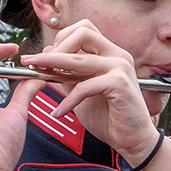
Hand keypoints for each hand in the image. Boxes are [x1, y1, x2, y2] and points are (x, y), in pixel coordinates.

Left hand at [20, 21, 159, 161]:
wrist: (133, 140)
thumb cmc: (110, 118)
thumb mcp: (82, 92)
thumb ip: (68, 76)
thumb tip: (46, 59)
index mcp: (110, 54)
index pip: (84, 29)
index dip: (62, 39)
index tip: (45, 56)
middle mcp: (118, 55)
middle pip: (83, 32)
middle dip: (57, 46)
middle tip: (40, 63)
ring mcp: (120, 67)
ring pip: (79, 58)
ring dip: (52, 64)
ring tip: (37, 74)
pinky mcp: (120, 83)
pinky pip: (84, 86)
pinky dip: (68, 100)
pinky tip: (59, 112)